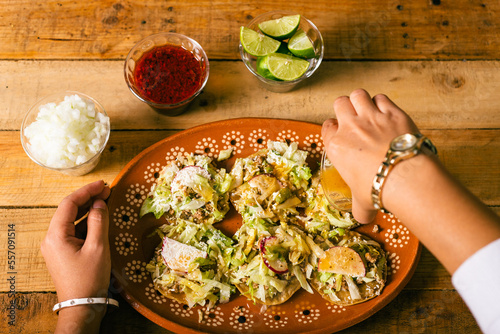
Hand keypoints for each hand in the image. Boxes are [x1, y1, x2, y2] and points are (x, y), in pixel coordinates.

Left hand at [41, 180, 110, 332]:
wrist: (83, 305)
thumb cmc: (89, 278)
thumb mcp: (98, 247)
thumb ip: (99, 221)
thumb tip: (99, 203)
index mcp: (56, 235)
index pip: (69, 204)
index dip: (86, 191)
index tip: (103, 185)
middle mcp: (52, 239)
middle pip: (68, 210)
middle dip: (88, 199)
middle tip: (107, 191)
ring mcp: (56, 246)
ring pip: (72, 220)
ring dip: (88, 210)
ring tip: (105, 201)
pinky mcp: (63, 253)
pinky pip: (74, 232)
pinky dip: (87, 223)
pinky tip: (100, 219)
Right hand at [321, 89, 418, 223]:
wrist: (402, 176)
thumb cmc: (377, 189)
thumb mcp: (362, 202)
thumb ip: (359, 208)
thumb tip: (362, 220)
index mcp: (336, 146)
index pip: (327, 126)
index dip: (334, 128)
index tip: (341, 133)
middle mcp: (350, 127)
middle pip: (340, 103)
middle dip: (345, 108)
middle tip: (354, 118)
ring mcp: (371, 117)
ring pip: (358, 94)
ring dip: (362, 100)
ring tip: (369, 110)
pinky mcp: (392, 112)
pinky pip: (381, 97)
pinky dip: (382, 102)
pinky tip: (387, 112)